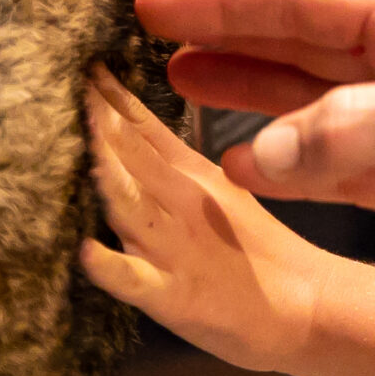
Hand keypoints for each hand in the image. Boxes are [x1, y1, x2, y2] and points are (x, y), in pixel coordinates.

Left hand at [80, 69, 326, 375]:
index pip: (146, 127)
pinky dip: (110, 266)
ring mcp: (174, 250)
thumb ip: (176, 161)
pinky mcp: (171, 296)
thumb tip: (127, 126)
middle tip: (71, 88)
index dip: (114, 97)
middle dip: (101, 123)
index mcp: (194, 175)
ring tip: (84, 150)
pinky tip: (88, 251)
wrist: (303, 309)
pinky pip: (135, 279)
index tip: (86, 67)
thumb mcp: (223, 191)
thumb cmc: (256, 251)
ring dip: (106, 177)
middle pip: (133, 157)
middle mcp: (181, 204)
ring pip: (130, 207)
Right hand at [135, 0, 374, 291]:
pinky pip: (346, 170)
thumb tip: (269, 150)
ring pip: (315, 105)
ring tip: (180, 93)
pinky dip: (295, 171)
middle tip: (146, 45)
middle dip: (226, 40)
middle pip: (300, 43)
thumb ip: (362, 130)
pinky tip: (247, 172)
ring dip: (252, 99)